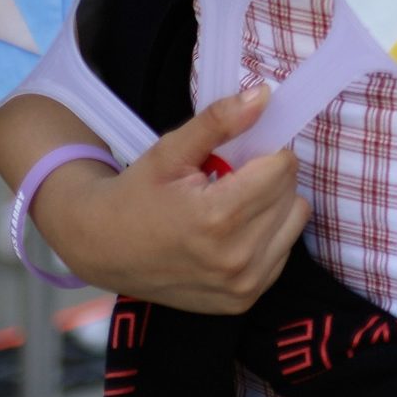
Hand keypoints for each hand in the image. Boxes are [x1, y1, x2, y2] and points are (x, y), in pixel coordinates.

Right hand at [34, 82, 309, 312]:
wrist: (102, 249)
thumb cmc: (135, 195)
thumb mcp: (171, 151)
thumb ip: (219, 121)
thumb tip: (264, 95)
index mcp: (218, 218)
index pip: (282, 167)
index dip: (264, 152)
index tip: (238, 156)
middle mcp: (236, 259)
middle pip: (290, 192)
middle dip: (267, 177)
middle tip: (227, 180)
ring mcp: (242, 286)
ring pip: (294, 219)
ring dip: (273, 205)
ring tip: (230, 204)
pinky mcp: (244, 301)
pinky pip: (282, 250)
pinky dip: (266, 234)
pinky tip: (232, 232)